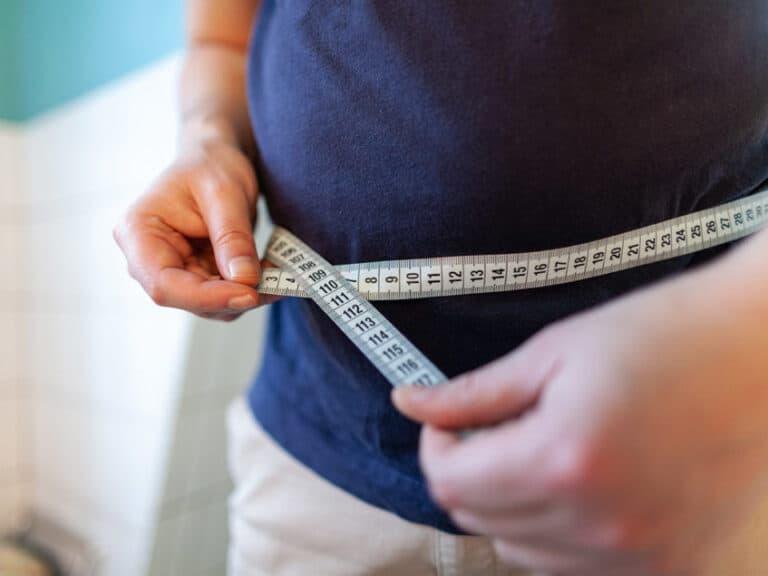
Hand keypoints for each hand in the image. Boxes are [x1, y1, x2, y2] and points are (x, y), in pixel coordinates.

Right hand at [114, 138, 269, 320]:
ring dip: (246, 296)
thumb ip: (232, 237)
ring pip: (209, 306)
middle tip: (278, 284)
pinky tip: (271, 273)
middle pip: (187, 300)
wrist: (215, 160)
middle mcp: (148, 259)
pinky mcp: (197, 278)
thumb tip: (245, 281)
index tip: (249, 294)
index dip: (206, 297)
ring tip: (279, 273)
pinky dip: (250, 290)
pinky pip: (224, 297)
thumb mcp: (225, 193)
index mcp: (138, 233)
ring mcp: (173, 272)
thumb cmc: (211, 165)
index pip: (163, 284)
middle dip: (232, 297)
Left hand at [394, 265, 767, 574]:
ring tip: (546, 452)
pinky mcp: (673, 569)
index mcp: (562, 460)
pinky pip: (579, 572)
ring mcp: (641, 557)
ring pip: (523, 554)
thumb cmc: (659, 336)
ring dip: (512, 507)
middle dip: (471, 473)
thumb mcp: (553, 353)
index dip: (437, 446)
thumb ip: (473, 392)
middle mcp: (600, 525)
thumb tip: (409, 403)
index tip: (452, 422)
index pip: (449, 483)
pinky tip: (582, 486)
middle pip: (480, 522)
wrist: (758, 353)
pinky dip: (559, 535)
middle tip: (500, 429)